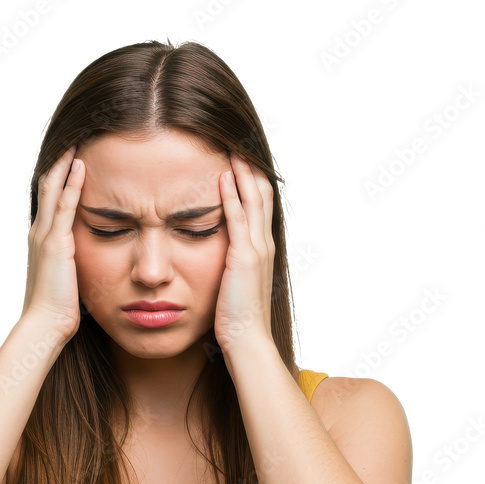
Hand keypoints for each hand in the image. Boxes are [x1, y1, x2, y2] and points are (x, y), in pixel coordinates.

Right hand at [20, 144, 85, 343]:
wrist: (45, 325)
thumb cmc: (59, 307)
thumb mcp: (68, 276)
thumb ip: (74, 260)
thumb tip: (87, 257)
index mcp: (43, 237)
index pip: (51, 196)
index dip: (60, 172)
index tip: (74, 150)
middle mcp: (40, 231)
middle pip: (48, 183)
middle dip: (61, 158)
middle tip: (75, 133)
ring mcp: (45, 235)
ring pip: (53, 188)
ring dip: (65, 162)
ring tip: (77, 137)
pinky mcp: (55, 244)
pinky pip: (64, 206)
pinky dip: (72, 184)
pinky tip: (81, 165)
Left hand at [213, 151, 275, 354]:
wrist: (247, 340)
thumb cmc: (237, 318)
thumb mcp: (234, 283)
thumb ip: (231, 264)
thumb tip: (220, 255)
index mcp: (262, 249)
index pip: (260, 204)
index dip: (253, 180)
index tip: (241, 158)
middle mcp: (264, 243)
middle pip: (262, 194)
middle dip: (251, 167)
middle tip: (238, 142)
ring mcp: (256, 249)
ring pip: (254, 199)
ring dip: (242, 172)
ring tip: (231, 148)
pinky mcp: (244, 257)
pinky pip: (237, 218)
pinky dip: (231, 195)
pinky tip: (222, 176)